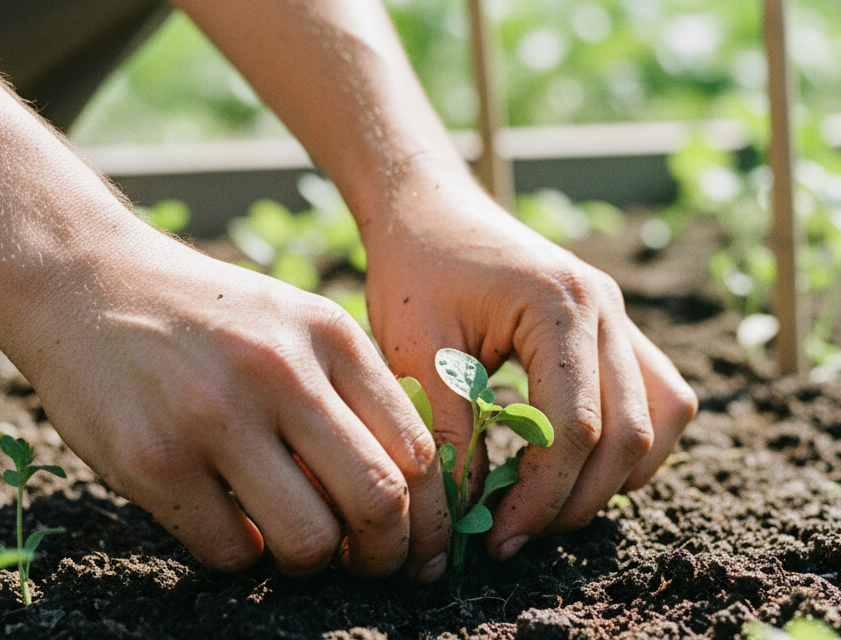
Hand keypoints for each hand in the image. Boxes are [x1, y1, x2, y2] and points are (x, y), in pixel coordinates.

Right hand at [12, 226, 450, 580]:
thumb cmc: (211, 316)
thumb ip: (352, 390)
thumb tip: (401, 490)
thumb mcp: (297, 322)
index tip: (417, 544)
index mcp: (331, 335)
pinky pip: (230, 549)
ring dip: (312, 563)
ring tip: (294, 544)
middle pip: (378, 499)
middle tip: (370, 565)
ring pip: (308, 539)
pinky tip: (231, 525)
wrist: (93, 281)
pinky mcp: (154, 458)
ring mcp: (215, 414)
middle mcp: (282, 371)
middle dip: (385, 555)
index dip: (429, 515)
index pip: (417, 448)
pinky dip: (242, 556)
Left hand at [363, 168, 696, 560]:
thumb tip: (471, 509)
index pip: (576, 425)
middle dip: (576, 499)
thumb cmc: (414, 267)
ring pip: (661, 416)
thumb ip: (448, 425)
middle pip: (629, 431)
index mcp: (558, 305)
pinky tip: (577, 464)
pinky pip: (656, 395)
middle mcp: (605, 307)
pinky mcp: (613, 326)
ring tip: (549, 505)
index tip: (497, 535)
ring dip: (615, 475)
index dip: (541, 495)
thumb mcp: (414, 346)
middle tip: (517, 533)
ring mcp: (617, 314)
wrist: (431, 210)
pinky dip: (631, 441)